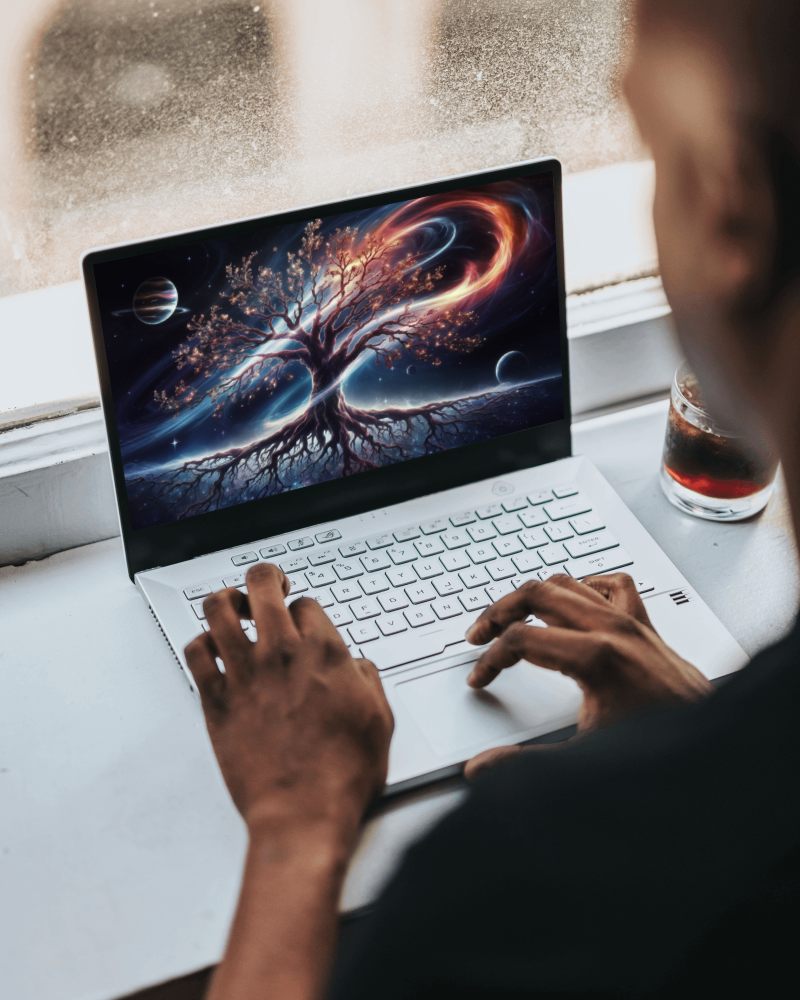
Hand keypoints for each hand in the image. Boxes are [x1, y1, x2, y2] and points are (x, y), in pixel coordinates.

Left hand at [184, 563, 393, 846]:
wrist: (303, 814)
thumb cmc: (342, 775)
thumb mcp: (379, 720)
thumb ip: (368, 680)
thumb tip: (356, 665)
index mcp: (325, 653)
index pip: (306, 603)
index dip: (305, 609)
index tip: (304, 623)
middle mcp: (281, 654)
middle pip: (261, 585)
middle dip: (265, 578)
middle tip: (267, 589)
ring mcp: (245, 675)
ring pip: (218, 608)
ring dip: (225, 599)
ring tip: (233, 607)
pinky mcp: (217, 701)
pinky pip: (195, 653)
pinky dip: (200, 643)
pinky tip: (211, 649)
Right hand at [463, 573, 710, 777]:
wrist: (712, 742)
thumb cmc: (658, 748)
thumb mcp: (585, 757)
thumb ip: (526, 763)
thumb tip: (482, 768)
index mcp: (596, 657)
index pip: (522, 640)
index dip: (491, 660)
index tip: (480, 680)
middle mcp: (613, 629)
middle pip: (537, 593)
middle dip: (499, 611)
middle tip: (479, 635)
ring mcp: (631, 621)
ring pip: (568, 582)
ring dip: (532, 596)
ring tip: (511, 616)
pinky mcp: (644, 624)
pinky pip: (610, 584)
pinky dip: (584, 586)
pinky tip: (571, 603)